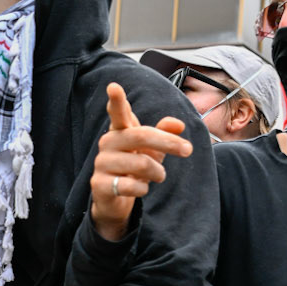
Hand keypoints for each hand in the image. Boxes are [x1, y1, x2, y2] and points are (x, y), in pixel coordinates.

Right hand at [89, 82, 191, 240]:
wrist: (113, 198)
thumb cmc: (134, 167)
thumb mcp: (152, 149)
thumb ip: (164, 134)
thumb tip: (179, 124)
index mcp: (120, 131)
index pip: (119, 113)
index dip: (117, 101)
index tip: (114, 86)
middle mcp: (108, 143)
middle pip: (141, 136)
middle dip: (168, 142)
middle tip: (188, 150)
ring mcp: (101, 163)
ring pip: (141, 163)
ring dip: (157, 172)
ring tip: (158, 175)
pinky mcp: (99, 184)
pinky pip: (130, 186)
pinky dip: (143, 188)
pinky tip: (140, 188)